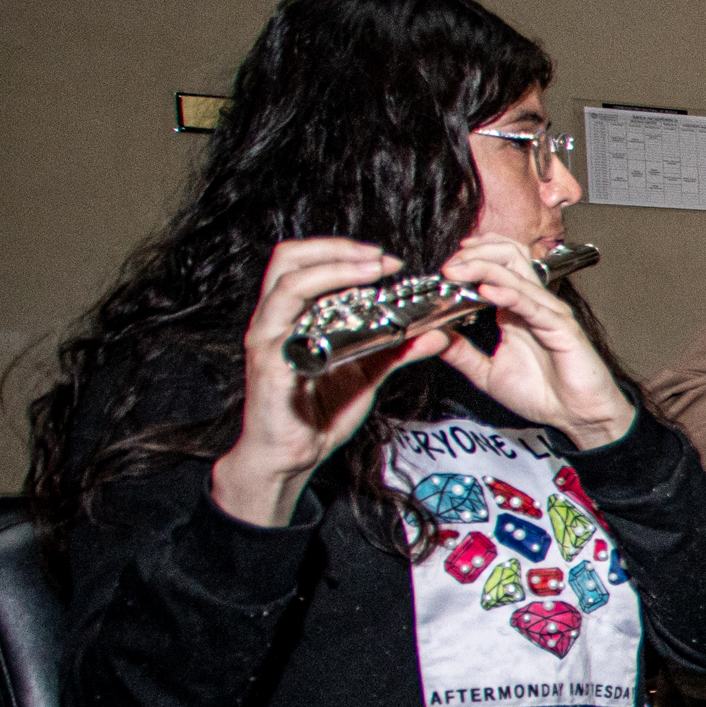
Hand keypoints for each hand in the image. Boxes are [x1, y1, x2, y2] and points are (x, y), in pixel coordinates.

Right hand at [212, 236, 425, 526]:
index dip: (345, 251)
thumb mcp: (367, 373)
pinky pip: (290, 331)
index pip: (305, 260)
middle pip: (288, 258)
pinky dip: (322, 318)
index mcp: (292, 314)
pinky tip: (352, 322)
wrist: (292, 455)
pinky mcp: (271, 366)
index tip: (387, 260)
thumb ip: (397, 349)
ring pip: (288, 285)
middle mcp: (273, 319)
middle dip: (338, 250)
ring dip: (334, 271)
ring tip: (372, 274)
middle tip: (381, 260)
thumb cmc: (320, 411)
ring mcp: (267, 340)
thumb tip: (438, 332)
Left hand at [432, 236, 633, 450]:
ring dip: (482, 267)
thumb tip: (433, 338)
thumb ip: (462, 354)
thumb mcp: (487, 373)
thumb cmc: (544, 394)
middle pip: (508, 255)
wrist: (577, 417)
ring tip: (456, 271)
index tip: (445, 267)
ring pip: (516, 273)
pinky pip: (531, 304)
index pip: (497, 264)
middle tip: (448, 266)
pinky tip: (486, 292)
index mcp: (517, 309)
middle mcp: (533, 303)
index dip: (471, 257)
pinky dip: (507, 294)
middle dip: (475, 254)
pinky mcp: (561, 328)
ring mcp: (548, 312)